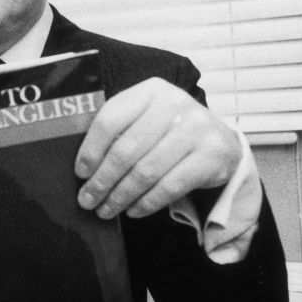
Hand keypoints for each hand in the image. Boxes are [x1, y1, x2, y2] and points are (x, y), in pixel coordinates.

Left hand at [74, 77, 240, 219]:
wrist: (220, 140)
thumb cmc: (169, 131)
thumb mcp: (144, 118)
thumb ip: (118, 131)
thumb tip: (83, 168)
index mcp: (150, 90)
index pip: (111, 120)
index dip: (91, 150)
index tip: (81, 173)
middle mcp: (175, 104)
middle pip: (126, 150)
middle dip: (102, 180)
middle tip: (88, 200)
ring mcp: (197, 129)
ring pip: (146, 171)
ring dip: (121, 196)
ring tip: (106, 210)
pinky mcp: (212, 155)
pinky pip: (170, 186)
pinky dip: (147, 203)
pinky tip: (133, 211)